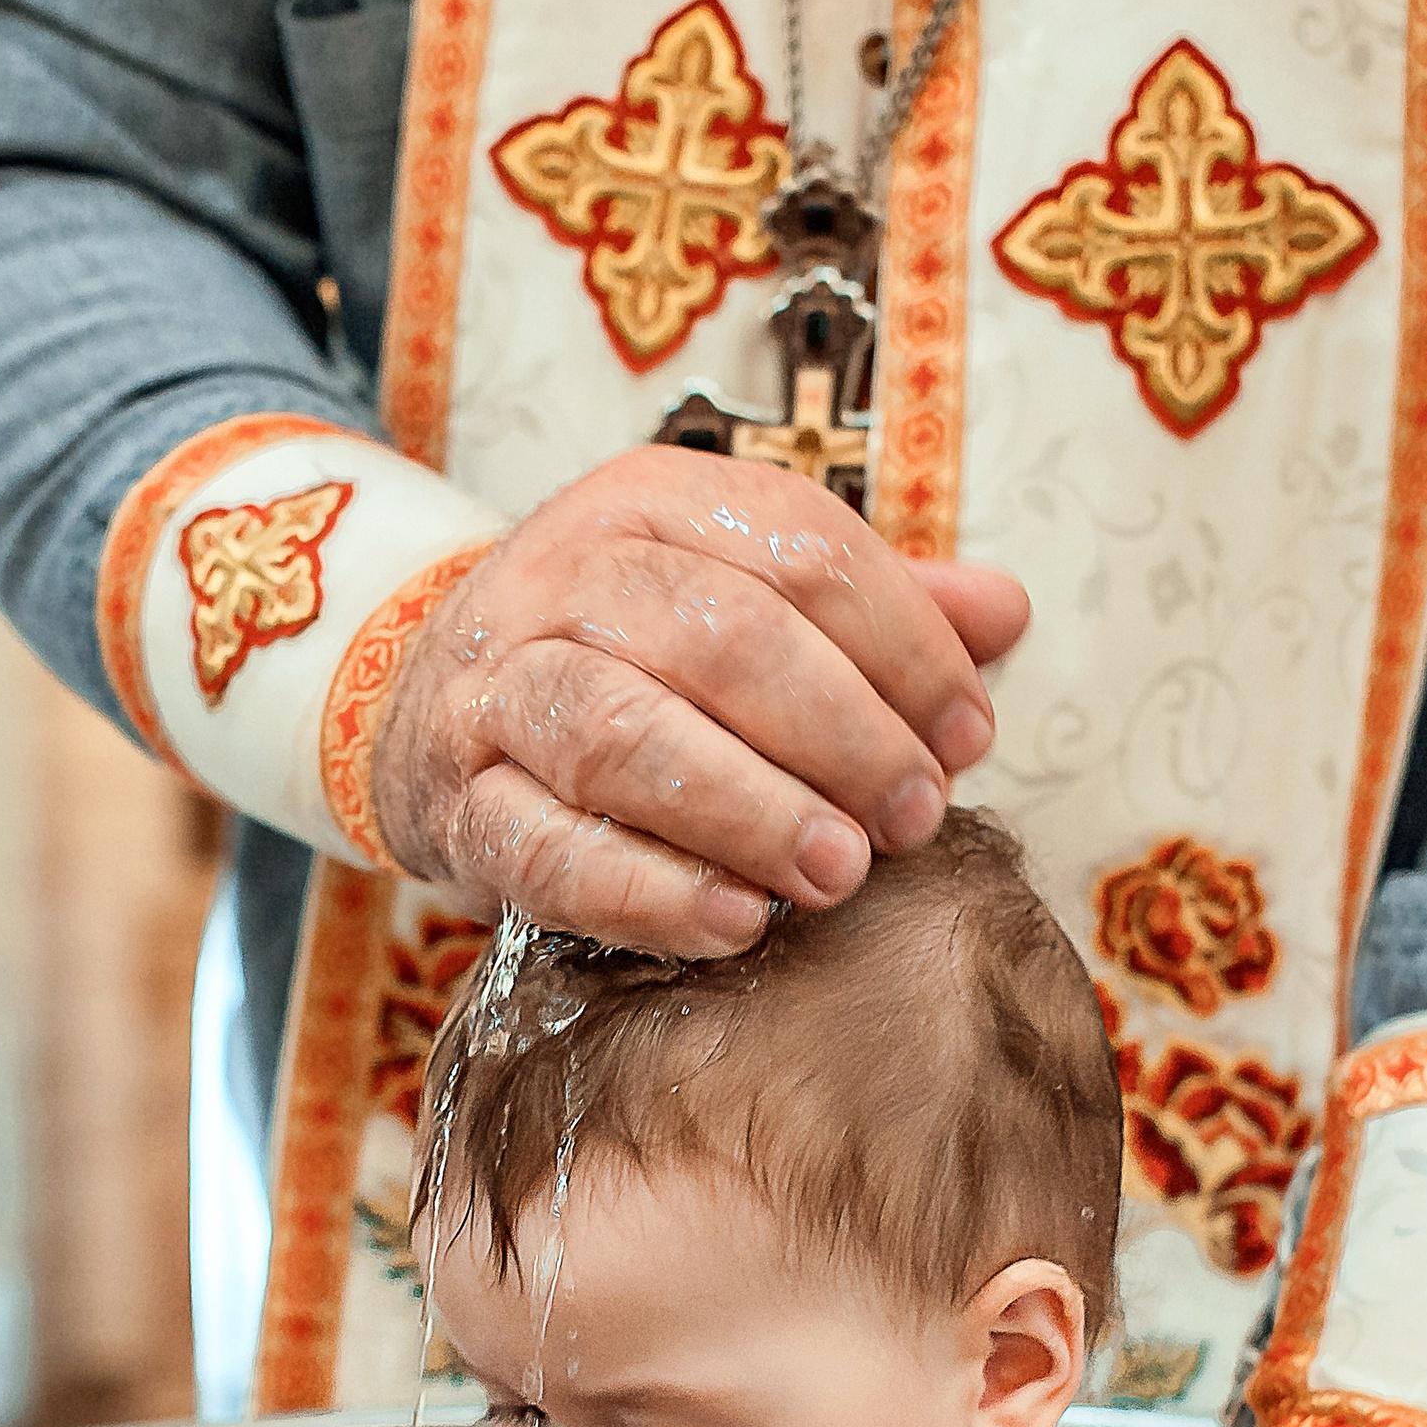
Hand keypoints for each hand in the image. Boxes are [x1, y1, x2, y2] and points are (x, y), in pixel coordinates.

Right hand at [371, 446, 1031, 954]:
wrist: (423, 711)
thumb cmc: (623, 660)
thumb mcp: (736, 597)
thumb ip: (863, 609)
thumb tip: (1004, 612)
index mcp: (652, 502)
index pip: (801, 548)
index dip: (903, 646)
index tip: (965, 736)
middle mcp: (563, 575)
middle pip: (721, 636)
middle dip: (839, 732)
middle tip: (912, 819)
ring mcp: (495, 689)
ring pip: (624, 734)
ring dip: (749, 811)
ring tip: (836, 873)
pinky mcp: (454, 802)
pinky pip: (547, 848)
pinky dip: (647, 891)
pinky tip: (733, 923)